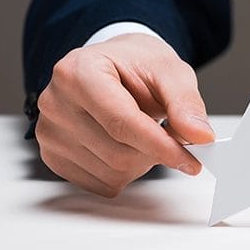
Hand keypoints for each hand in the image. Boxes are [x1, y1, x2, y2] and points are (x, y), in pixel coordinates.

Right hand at [36, 33, 214, 196]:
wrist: (112, 66)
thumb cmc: (136, 65)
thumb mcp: (169, 71)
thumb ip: (185, 103)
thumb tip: (200, 136)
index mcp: (78, 72)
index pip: (122, 122)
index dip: (161, 146)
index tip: (191, 160)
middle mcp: (55, 102)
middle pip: (117, 153)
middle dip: (155, 151)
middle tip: (170, 132)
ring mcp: (49, 132)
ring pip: (111, 173)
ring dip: (142, 162)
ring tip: (144, 132)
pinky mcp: (53, 156)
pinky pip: (101, 183)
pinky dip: (125, 172)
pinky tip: (127, 145)